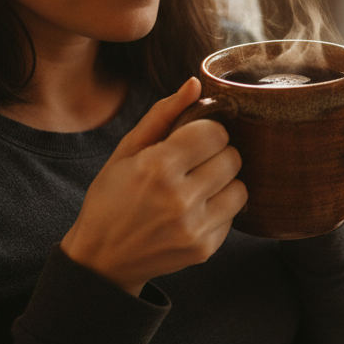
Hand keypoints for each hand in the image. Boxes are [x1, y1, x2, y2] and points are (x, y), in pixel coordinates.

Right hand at [60, 77, 247, 295]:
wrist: (102, 260)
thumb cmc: (111, 199)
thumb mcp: (126, 151)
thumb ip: (162, 114)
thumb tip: (195, 84)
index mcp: (157, 168)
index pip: (215, 132)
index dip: (206, 131)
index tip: (192, 139)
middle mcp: (179, 199)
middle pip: (232, 158)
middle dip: (216, 155)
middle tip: (194, 164)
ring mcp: (194, 228)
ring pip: (241, 187)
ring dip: (224, 183)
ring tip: (197, 187)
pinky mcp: (205, 249)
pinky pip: (234, 215)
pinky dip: (219, 209)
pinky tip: (194, 211)